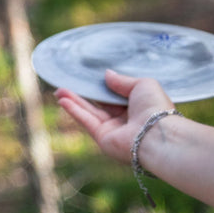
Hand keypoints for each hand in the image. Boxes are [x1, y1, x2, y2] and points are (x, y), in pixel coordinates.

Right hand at [55, 69, 175, 163]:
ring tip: (58, 90)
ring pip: (90, 112)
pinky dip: (74, 110)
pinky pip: (86, 121)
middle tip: (68, 82)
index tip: (90, 77)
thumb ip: (122, 80)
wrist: (155, 135)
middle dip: (84, 94)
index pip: (117, 95)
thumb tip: (107, 74)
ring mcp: (113, 129)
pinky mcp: (103, 138)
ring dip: (74, 101)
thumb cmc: (155, 108)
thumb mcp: (142, 84)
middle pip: (100, 104)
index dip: (103, 86)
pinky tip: (62, 100)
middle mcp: (125, 119)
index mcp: (138, 106)